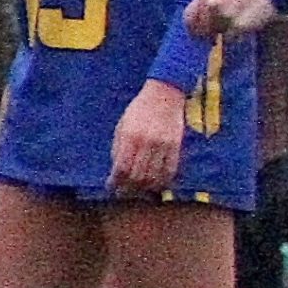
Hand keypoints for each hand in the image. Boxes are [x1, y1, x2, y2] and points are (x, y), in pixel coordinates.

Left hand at [108, 80, 188, 195]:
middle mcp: (146, 143)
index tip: (112, 187)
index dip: (115, 181)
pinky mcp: (176, 145)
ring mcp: (163, 145)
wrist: (164, 94)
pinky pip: (170, 169)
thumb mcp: (122, 125)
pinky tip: (158, 183)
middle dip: (129, 187)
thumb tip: (116, 169)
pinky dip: (163, 180)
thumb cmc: (139, 109)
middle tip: (124, 192)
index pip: (121, 168)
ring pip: (154, 175)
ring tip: (140, 190)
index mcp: (130, 136)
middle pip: (137, 175)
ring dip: (145, 187)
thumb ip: (118, 147)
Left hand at [184, 0, 278, 38]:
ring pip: (216, 35)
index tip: (199, 34)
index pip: (188, 18)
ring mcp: (225, 15)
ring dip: (224, 34)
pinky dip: (235, 36)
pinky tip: (243, 27)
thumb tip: (198, 26)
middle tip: (217, 35)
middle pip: (201, 29)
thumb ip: (206, 5)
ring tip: (235, 24)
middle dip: (208, 34)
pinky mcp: (238, 25)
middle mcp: (212, 5)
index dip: (193, 29)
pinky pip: (230, 38)